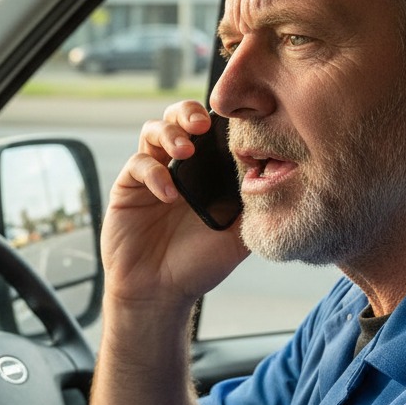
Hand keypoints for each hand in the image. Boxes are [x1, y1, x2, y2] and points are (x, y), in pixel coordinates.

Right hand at [102, 99, 247, 306]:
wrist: (160, 292)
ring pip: (153, 131)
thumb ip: (253, 206)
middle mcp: (178, 168)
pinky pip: (138, 164)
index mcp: (206, 173)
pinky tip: (169, 195)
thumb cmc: (198, 265)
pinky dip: (154, 173)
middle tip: (202, 125)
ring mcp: (151, 175)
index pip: (211, 131)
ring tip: (185, 150)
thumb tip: (277, 173)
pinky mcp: (128, 188)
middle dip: (188, 112)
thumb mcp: (238, 236)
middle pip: (178, 118)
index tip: (234, 121)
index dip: (220, 119)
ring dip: (170, 132)